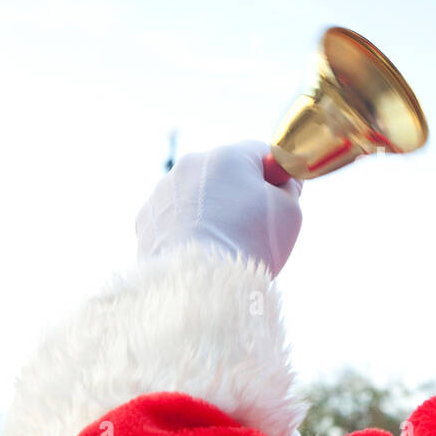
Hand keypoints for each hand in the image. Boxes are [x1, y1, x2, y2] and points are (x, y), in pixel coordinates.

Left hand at [136, 140, 301, 276]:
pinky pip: (174, 217)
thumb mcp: (290, 211)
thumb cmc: (250, 244)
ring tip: (224, 246)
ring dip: (211, 211)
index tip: (279, 198)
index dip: (274, 175)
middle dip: (239, 192)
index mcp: (227, 156)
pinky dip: (186, 229)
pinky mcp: (145, 218)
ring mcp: (163, 191)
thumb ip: (289, 187)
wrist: (199, 284)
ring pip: (197, 194)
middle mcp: (190, 164)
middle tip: (253, 228)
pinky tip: (199, 252)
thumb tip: (282, 180)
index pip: (259, 151)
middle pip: (225, 171)